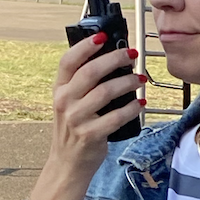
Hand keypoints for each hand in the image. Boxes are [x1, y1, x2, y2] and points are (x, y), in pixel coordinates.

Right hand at [49, 34, 143, 182]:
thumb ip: (82, 83)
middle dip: (115, 59)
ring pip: (106, 92)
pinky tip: (140, 103)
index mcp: (59, 89)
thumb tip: (110, 58)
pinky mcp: (90, 135)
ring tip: (140, 79)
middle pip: (91, 72)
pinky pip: (116, 117)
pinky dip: (131, 108)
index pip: (68, 61)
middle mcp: (64, 101)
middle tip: (131, 55)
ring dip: (128, 82)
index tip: (104, 36)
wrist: (67, 163)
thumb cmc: (74, 128)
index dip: (86, 46)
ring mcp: (76, 119)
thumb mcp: (69, 102)